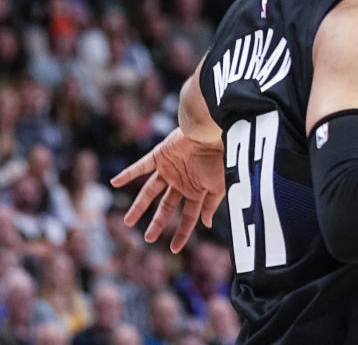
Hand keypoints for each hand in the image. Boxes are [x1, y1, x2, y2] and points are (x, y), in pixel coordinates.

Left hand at [111, 126, 224, 252]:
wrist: (210, 133)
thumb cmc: (218, 159)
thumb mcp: (218, 186)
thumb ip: (211, 205)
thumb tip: (206, 225)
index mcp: (196, 189)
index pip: (188, 216)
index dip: (182, 233)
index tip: (174, 248)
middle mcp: (181, 181)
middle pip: (166, 206)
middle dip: (157, 222)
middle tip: (148, 238)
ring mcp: (169, 169)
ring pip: (150, 191)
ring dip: (139, 206)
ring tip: (127, 221)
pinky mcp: (159, 155)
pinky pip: (141, 166)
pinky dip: (127, 174)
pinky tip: (114, 182)